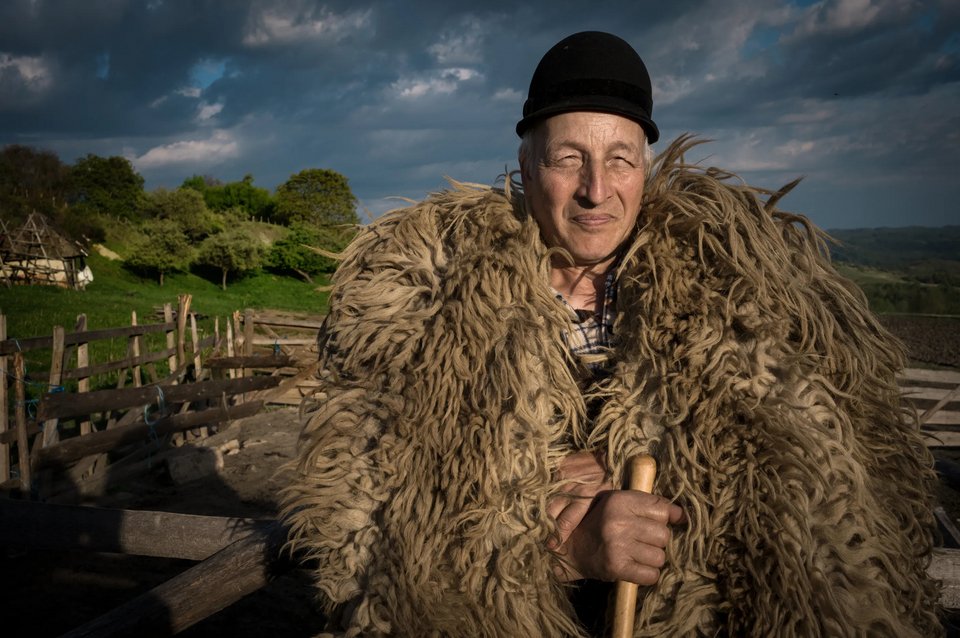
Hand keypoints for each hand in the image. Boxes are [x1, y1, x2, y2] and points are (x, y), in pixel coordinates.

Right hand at [547, 451, 684, 584]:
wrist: (570, 550)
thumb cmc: (599, 523)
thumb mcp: (617, 503)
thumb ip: (648, 504)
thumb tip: (682, 515)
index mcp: (619, 500)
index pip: (662, 509)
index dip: (663, 518)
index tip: (657, 523)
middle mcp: (618, 521)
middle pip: (664, 535)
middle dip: (657, 540)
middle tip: (642, 541)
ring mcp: (617, 545)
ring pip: (660, 557)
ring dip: (652, 559)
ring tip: (637, 554)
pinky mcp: (616, 567)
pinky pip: (651, 575)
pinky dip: (647, 574)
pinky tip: (635, 567)